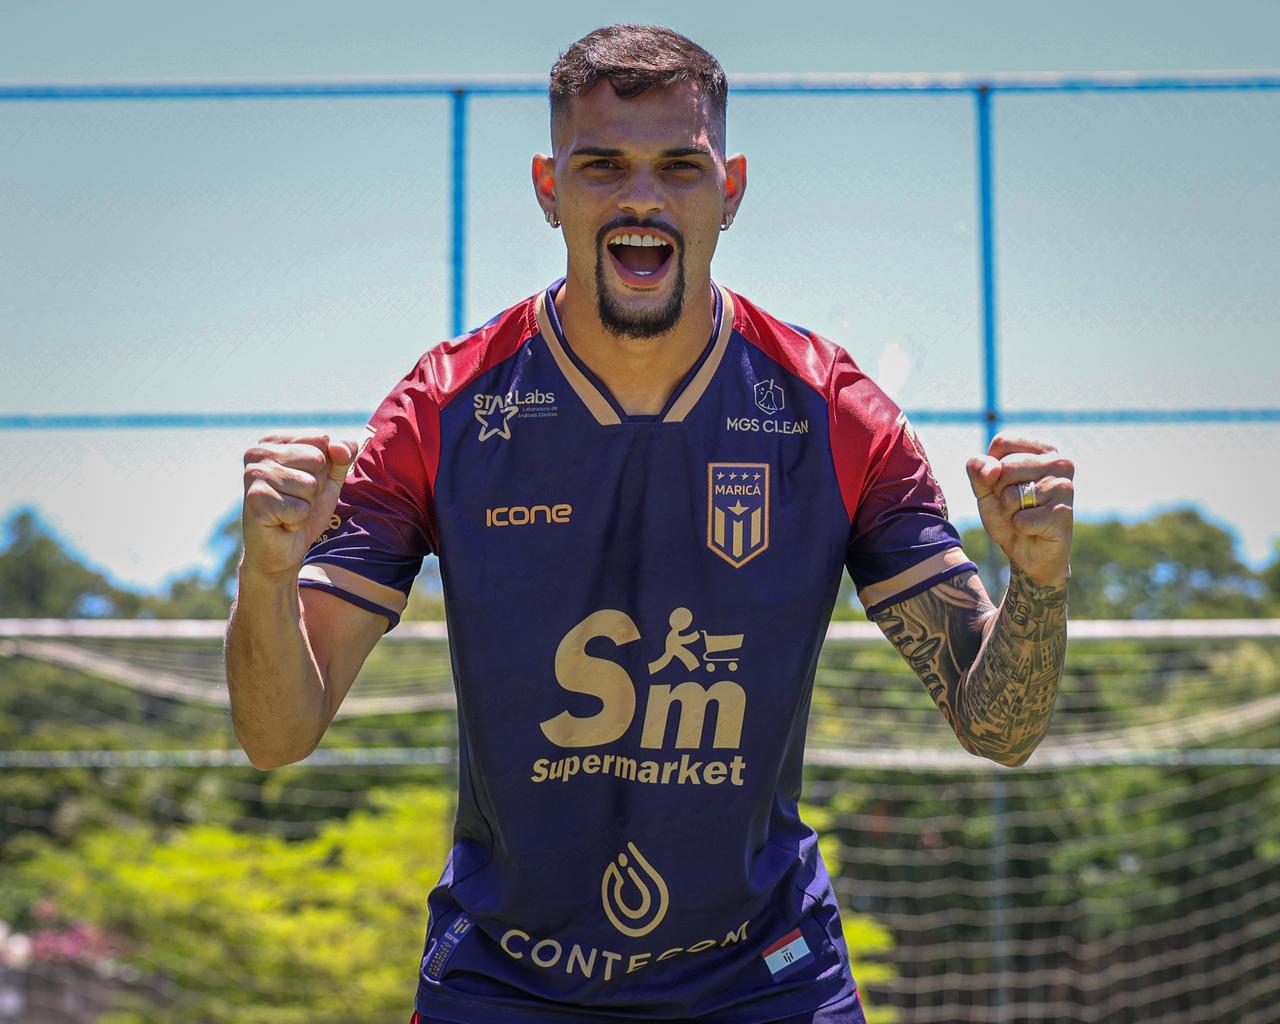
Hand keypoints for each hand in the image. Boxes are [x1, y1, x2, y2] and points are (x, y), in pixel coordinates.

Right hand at [241, 432, 359, 580]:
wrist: (281, 548)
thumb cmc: (304, 509)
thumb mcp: (330, 478)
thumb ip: (342, 456)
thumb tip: (340, 447)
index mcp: (274, 441)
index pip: (321, 438)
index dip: (324, 467)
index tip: (305, 481)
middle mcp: (258, 452)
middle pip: (317, 460)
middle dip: (316, 487)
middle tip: (296, 500)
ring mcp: (254, 475)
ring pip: (310, 485)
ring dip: (307, 505)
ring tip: (288, 511)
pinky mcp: (255, 499)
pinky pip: (300, 508)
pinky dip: (297, 520)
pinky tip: (281, 522)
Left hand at [966, 434, 1073, 586]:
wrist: (1027, 552)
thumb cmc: (1008, 514)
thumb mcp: (985, 489)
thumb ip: (979, 470)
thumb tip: (992, 468)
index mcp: (1043, 450)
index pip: (1002, 443)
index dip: (992, 467)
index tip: (1003, 483)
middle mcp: (1060, 463)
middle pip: (1004, 468)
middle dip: (999, 491)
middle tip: (1015, 505)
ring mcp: (1064, 487)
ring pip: (1011, 494)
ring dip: (1009, 511)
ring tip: (1024, 515)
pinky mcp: (1063, 513)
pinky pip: (1021, 519)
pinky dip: (1019, 527)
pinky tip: (1033, 529)